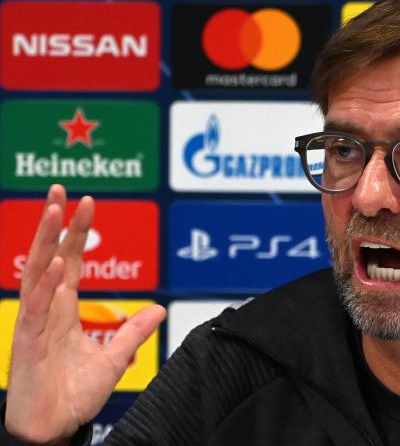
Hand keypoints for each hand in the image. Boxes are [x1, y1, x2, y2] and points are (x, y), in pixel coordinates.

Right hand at [4, 185, 165, 442]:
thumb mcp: (113, 359)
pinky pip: (34, 309)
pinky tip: (54, 263)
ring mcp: (35, 324)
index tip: (88, 203)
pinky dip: (44, 285)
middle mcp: (47, 310)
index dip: (78, 233)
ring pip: (37, 274)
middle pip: (50, 257)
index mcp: (64, 311)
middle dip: (56, 224)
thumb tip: (160, 309)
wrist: (53, 429)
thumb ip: (134, 332)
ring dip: (47, 241)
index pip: (71, 262)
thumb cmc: (74, 395)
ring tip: (56, 210)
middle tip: (62, 190)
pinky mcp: (27, 344)